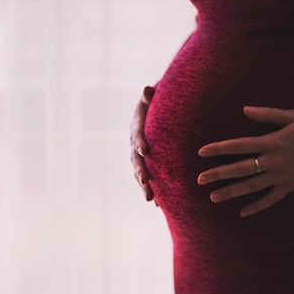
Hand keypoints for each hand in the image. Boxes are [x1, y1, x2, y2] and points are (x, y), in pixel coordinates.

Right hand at [130, 85, 157, 204]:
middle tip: (146, 181)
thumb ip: (150, 95)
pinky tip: (159, 205)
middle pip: (135, 159)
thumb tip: (147, 88)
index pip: (136, 134)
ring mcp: (139, 155)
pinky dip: (153, 190)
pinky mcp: (147, 163)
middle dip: (140, 171)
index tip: (145, 150)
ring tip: (150, 199)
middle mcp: (134, 143)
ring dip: (144, 186)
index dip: (139, 142)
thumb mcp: (154, 96)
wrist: (159, 111)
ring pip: (139, 172)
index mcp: (136, 126)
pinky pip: (148, 178)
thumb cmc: (158, 101)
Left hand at [197, 106, 293, 216]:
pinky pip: (271, 199)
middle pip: (240, 169)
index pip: (238, 146)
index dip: (219, 148)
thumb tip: (244, 109)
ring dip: (232, 192)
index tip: (202, 152)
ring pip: (252, 186)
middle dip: (218, 174)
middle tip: (199, 180)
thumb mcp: (292, 115)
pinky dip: (257, 206)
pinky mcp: (291, 186)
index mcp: (271, 142)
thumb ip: (266, 114)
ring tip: (214, 197)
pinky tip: (243, 213)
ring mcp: (282, 176)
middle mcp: (274, 161)